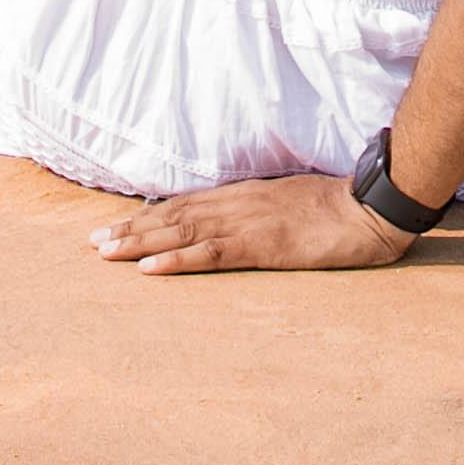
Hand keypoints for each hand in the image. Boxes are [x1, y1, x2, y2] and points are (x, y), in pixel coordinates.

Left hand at [91, 173, 414, 275]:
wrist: (369, 207)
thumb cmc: (337, 207)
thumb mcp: (290, 202)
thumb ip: (260, 210)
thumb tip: (235, 221)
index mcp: (244, 196)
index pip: (185, 204)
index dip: (147, 215)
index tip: (116, 225)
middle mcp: (237, 205)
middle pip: (172, 215)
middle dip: (131, 229)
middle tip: (94, 243)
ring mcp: (246, 224)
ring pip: (181, 231)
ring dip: (139, 243)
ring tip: (106, 253)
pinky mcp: (260, 247)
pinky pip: (210, 254)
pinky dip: (176, 260)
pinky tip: (150, 268)